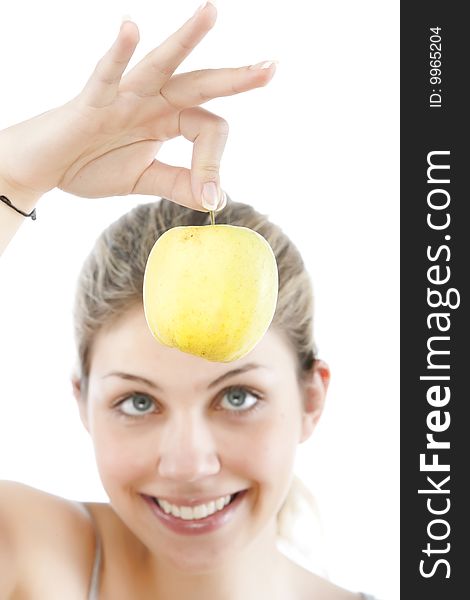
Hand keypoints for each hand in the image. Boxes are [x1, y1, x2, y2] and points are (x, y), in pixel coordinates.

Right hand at [0, 3, 275, 210]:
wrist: (47, 167)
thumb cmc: (93, 164)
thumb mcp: (144, 179)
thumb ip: (179, 185)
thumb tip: (216, 200)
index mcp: (168, 120)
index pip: (207, 130)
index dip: (213, 165)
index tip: (210, 196)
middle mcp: (152, 101)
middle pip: (200, 84)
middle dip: (235, 78)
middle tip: (271, 67)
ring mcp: (124, 97)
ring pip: (160, 65)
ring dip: (186, 39)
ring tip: (212, 12)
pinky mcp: (92, 102)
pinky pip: (107, 74)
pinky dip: (118, 54)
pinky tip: (131, 27)